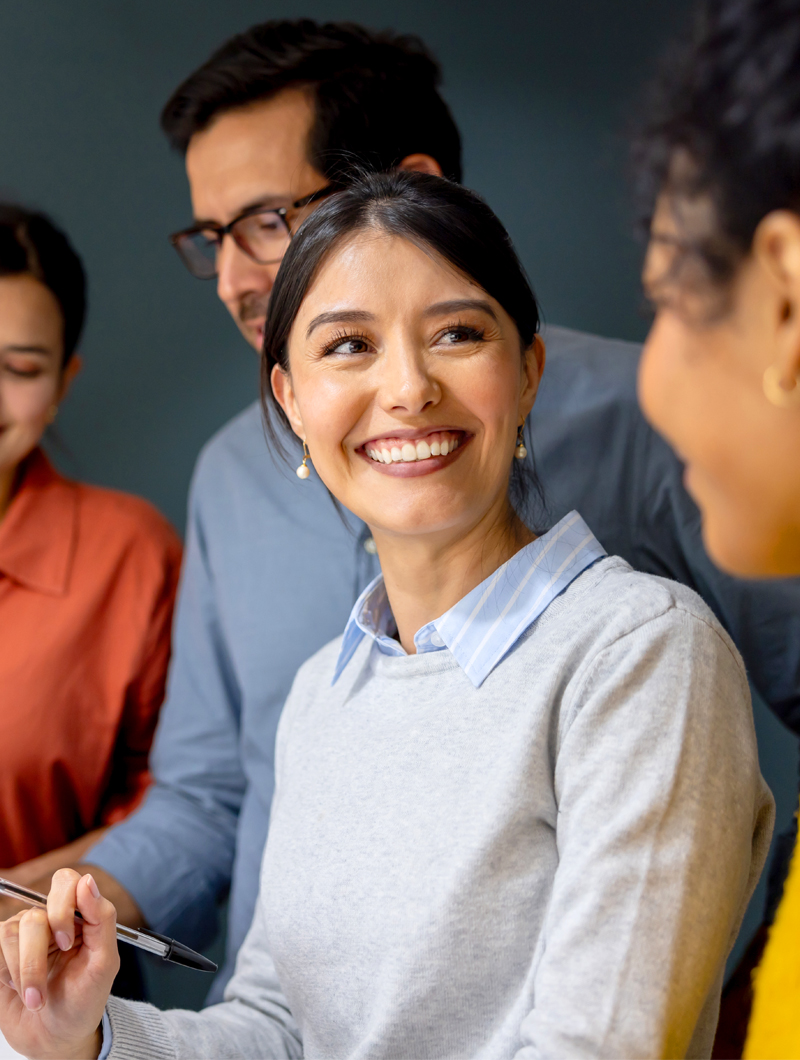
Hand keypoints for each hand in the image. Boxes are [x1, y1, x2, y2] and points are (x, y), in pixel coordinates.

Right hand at [0, 869, 118, 1059]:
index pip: (66, 881)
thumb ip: (102, 919)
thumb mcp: (103, 964)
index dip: (62, 908)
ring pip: (11, 933)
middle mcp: (49, 918)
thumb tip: (88, 881)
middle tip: (45, 984)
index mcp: (79, 915)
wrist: (55, 1038)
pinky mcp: (0, 951)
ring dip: (23, 974)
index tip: (66, 943)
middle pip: (33, 915)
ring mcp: (22, 934)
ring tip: (36, 998)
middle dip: (37, 957)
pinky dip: (7, 973)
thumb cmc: (83, 1001)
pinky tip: (18, 989)